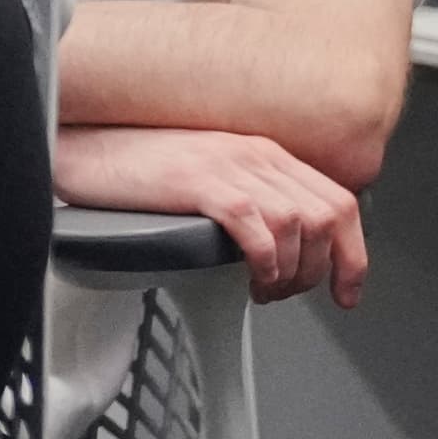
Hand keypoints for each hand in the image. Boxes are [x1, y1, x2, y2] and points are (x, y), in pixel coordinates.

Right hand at [55, 126, 370, 306]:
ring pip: (299, 227)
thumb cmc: (135, 164)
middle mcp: (255, 153)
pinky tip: (250, 279)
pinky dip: (265, 263)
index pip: (337, 199)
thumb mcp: (206, 175)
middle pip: (329, 216)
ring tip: (265, 291)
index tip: (347, 290)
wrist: (84, 143)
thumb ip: (246, 198)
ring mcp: (229, 165)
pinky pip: (258, 229)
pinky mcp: (201, 181)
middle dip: (323, 270)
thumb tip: (277, 247)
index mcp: (262, 151)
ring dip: (291, 273)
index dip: (353, 253)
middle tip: (291, 295)